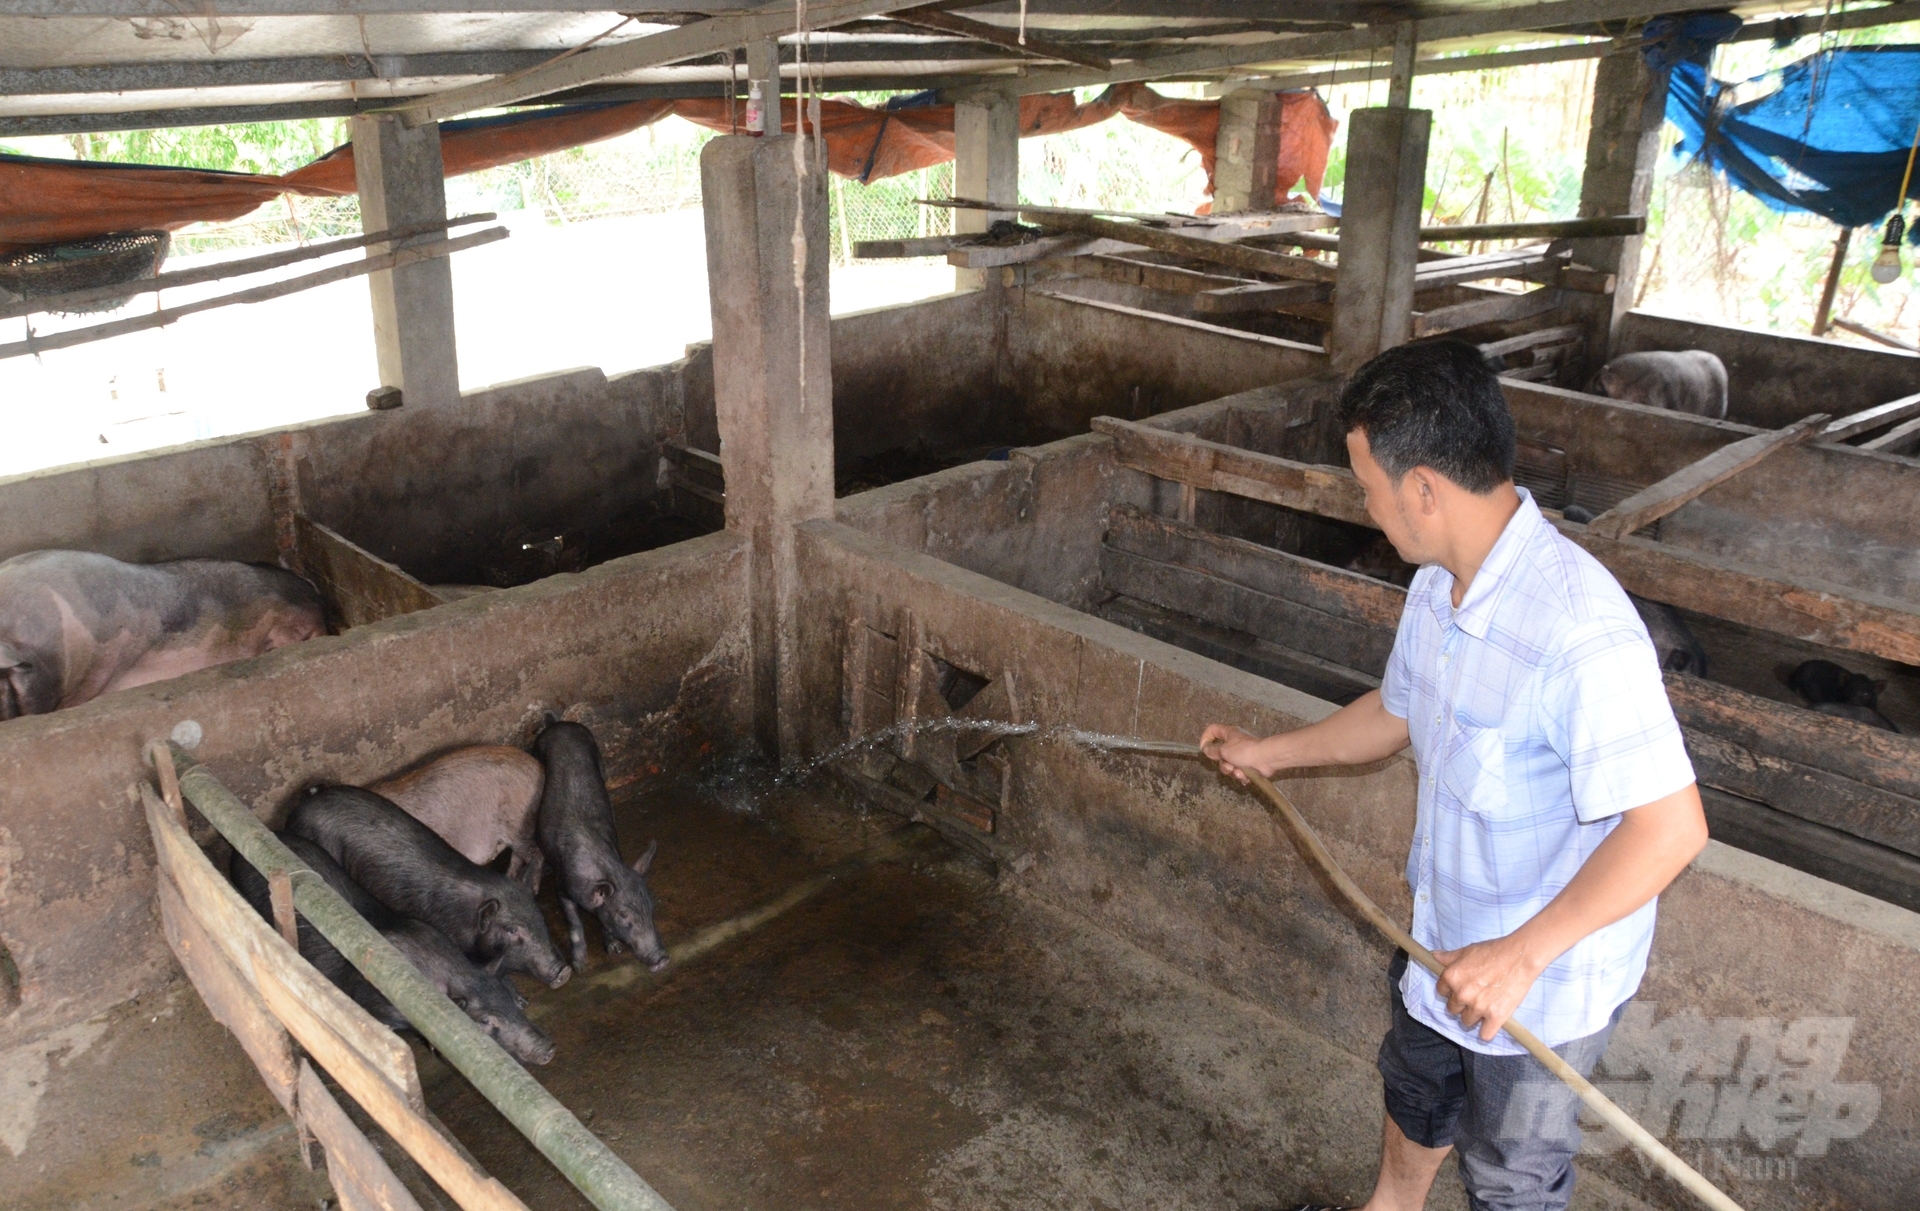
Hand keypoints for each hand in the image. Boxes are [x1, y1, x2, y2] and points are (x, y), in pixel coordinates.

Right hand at [1199, 724, 1271, 783]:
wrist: (1266, 759)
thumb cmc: (1244, 751)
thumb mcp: (1224, 750)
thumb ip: (1212, 751)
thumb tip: (1205, 749)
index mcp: (1228, 734)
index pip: (1212, 729)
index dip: (1205, 738)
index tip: (1204, 750)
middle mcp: (1234, 743)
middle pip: (1220, 754)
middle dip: (1223, 764)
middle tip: (1228, 766)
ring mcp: (1242, 755)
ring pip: (1229, 766)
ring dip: (1233, 771)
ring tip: (1239, 772)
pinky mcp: (1249, 765)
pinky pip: (1239, 772)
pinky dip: (1241, 775)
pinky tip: (1246, 776)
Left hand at [1430, 934, 1547, 1042]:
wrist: (1520, 957)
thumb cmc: (1494, 951)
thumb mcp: (1467, 951)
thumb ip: (1448, 957)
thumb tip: (1433, 957)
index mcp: (1451, 977)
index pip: (1441, 992)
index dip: (1451, 990)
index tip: (1460, 988)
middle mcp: (1462, 994)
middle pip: (1453, 1009)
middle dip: (1462, 1004)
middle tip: (1475, 996)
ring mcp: (1478, 1007)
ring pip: (1467, 1022)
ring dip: (1474, 1017)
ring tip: (1485, 1006)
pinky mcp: (1495, 1017)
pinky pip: (1484, 1035)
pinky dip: (1487, 1031)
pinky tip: (1490, 1024)